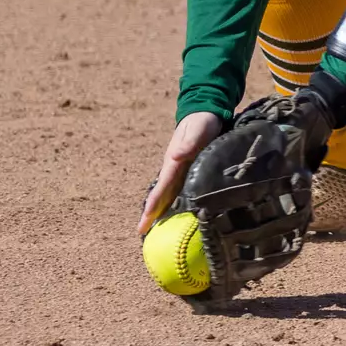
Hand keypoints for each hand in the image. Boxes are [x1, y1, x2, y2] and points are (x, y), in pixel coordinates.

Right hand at [137, 111, 224, 233]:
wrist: (204, 112)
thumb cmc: (201, 122)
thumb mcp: (197, 130)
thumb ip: (188, 143)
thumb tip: (175, 156)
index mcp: (174, 162)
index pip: (162, 187)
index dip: (153, 205)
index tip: (144, 221)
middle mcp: (174, 168)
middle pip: (161, 195)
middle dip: (150, 213)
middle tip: (141, 233)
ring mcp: (180, 170)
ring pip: (169, 195)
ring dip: (161, 211)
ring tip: (154, 229)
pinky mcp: (189, 170)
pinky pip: (179, 190)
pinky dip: (174, 203)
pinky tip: (176, 215)